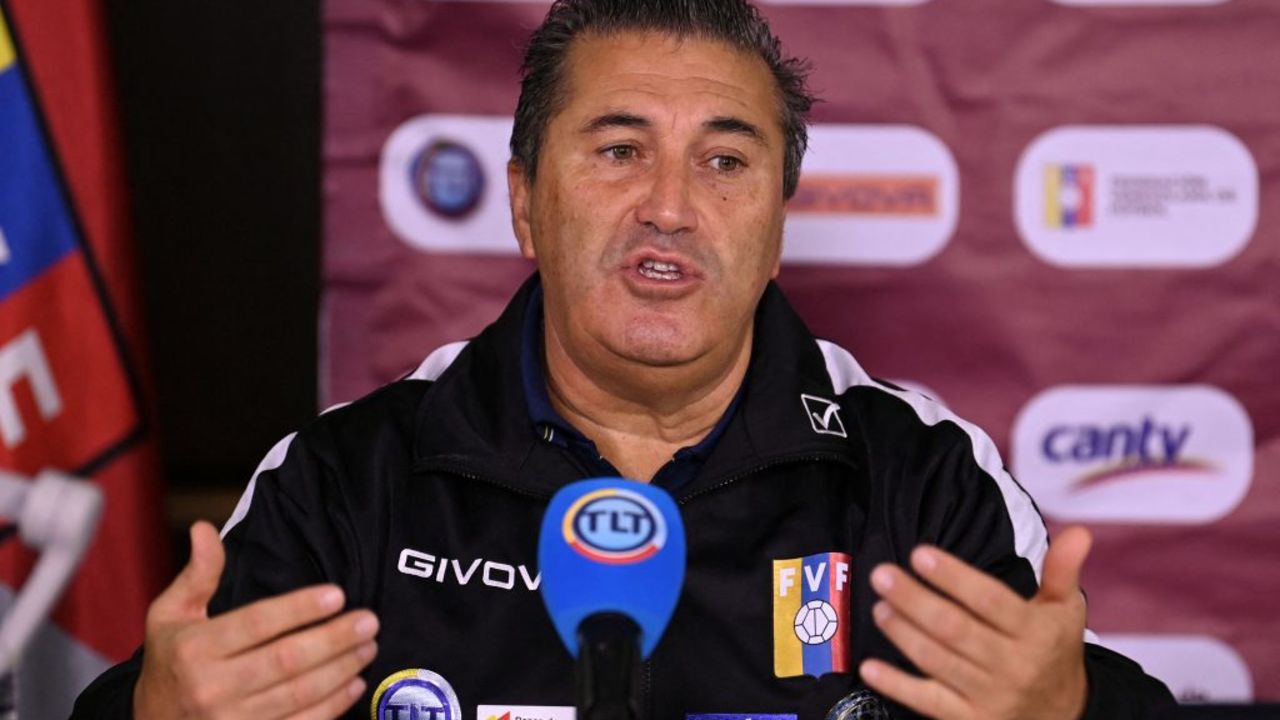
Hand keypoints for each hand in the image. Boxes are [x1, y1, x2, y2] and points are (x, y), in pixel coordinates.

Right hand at [133, 522, 378, 719]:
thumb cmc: (170, 663)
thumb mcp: (169, 615)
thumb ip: (197, 574)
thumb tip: (205, 528)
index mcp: (194, 649)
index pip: (256, 623)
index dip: (299, 608)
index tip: (337, 594)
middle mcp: (212, 688)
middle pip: (286, 660)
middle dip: (334, 639)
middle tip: (368, 620)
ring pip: (299, 693)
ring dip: (341, 669)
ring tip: (368, 645)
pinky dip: (333, 705)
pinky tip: (355, 684)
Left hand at [860, 526, 1092, 719]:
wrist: (1064, 716)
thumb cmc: (1054, 651)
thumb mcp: (1065, 610)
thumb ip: (1063, 570)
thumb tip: (1079, 531)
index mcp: (1035, 632)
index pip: (989, 600)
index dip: (953, 577)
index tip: (919, 554)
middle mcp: (1012, 665)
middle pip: (954, 629)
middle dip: (914, 600)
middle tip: (881, 574)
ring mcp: (989, 697)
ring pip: (937, 661)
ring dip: (902, 633)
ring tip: (879, 606)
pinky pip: (928, 703)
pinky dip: (897, 686)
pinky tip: (870, 667)